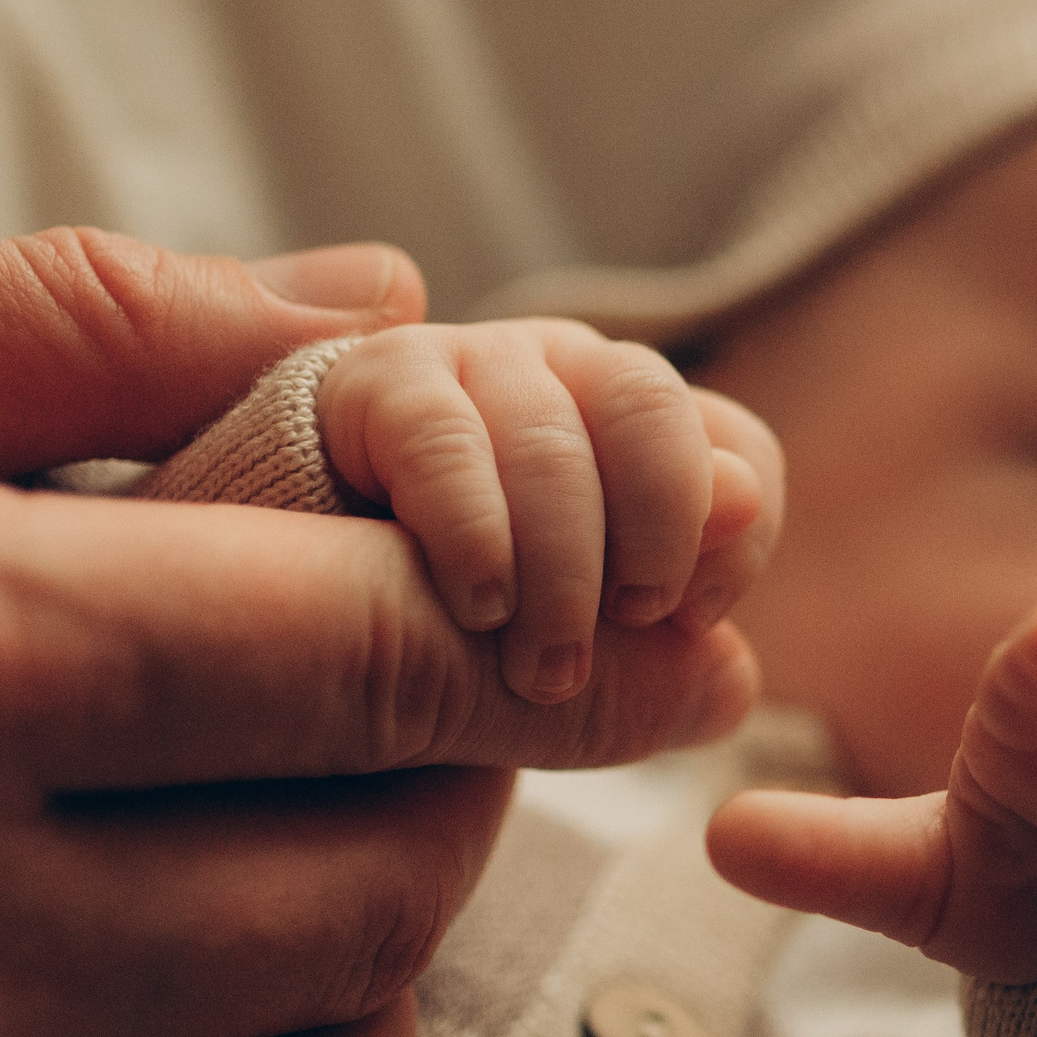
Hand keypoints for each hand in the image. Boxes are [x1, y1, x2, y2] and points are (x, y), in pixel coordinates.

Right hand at [0, 211, 765, 1036]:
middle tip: (411, 710)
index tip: (628, 620)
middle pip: (369, 884)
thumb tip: (384, 309)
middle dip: (449, 782)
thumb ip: (91, 322)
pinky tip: (179, 1036)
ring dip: (369, 994)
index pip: (368, 657)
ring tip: (304, 880)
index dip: (536, 630)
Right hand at [315, 318, 779, 701]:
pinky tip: (479, 607)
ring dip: (562, 572)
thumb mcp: (585, 648)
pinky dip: (477, 536)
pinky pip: (446, 442)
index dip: (730, 535)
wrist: (295, 612)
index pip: (736, 446)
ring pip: (555, 441)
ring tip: (541, 671)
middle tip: (625, 627)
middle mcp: (560, 374)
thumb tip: (741, 608)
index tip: (691, 620)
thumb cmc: (460, 635)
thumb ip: (665, 628)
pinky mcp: (373, 385)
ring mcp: (467, 365)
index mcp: (633, 429)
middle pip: (653, 407)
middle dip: (656, 531)